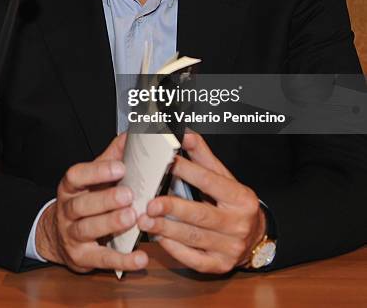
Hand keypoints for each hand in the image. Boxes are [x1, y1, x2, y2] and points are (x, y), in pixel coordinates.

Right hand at [35, 132, 147, 272]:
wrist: (58, 235)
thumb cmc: (84, 200)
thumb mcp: (93, 179)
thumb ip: (111, 158)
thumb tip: (130, 136)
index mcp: (70, 187)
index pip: (77, 176)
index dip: (97, 171)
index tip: (120, 167)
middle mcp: (67, 210)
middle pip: (82, 205)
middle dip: (105, 199)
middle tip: (128, 195)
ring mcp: (72, 236)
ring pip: (88, 229)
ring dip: (111, 224)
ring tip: (132, 217)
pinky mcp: (82, 258)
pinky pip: (102, 259)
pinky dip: (123, 260)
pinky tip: (141, 257)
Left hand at [137, 131, 265, 273]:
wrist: (256, 237)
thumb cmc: (233, 202)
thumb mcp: (224, 177)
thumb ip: (203, 156)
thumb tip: (184, 134)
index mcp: (241, 197)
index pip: (209, 181)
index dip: (187, 171)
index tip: (165, 164)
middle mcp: (238, 224)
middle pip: (201, 214)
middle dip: (173, 208)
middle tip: (150, 203)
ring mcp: (229, 247)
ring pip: (193, 238)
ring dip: (166, 229)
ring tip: (144, 220)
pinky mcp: (219, 266)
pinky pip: (193, 259)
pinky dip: (173, 249)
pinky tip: (158, 238)